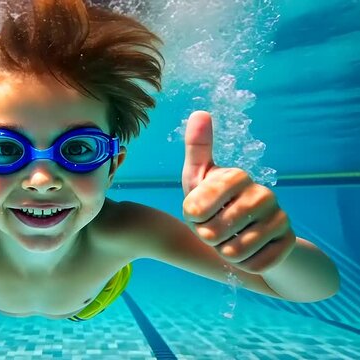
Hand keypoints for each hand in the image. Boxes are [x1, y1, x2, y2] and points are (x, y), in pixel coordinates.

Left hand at [181, 111, 295, 273]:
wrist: (244, 231)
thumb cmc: (212, 202)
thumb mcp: (198, 177)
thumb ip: (197, 148)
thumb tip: (200, 112)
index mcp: (238, 176)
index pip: (200, 204)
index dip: (193, 215)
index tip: (196, 213)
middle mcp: (264, 194)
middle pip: (216, 231)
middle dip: (207, 236)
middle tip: (213, 229)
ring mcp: (280, 218)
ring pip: (235, 251)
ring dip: (224, 252)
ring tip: (229, 239)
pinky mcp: (288, 243)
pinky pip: (255, 264)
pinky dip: (244, 264)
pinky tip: (247, 251)